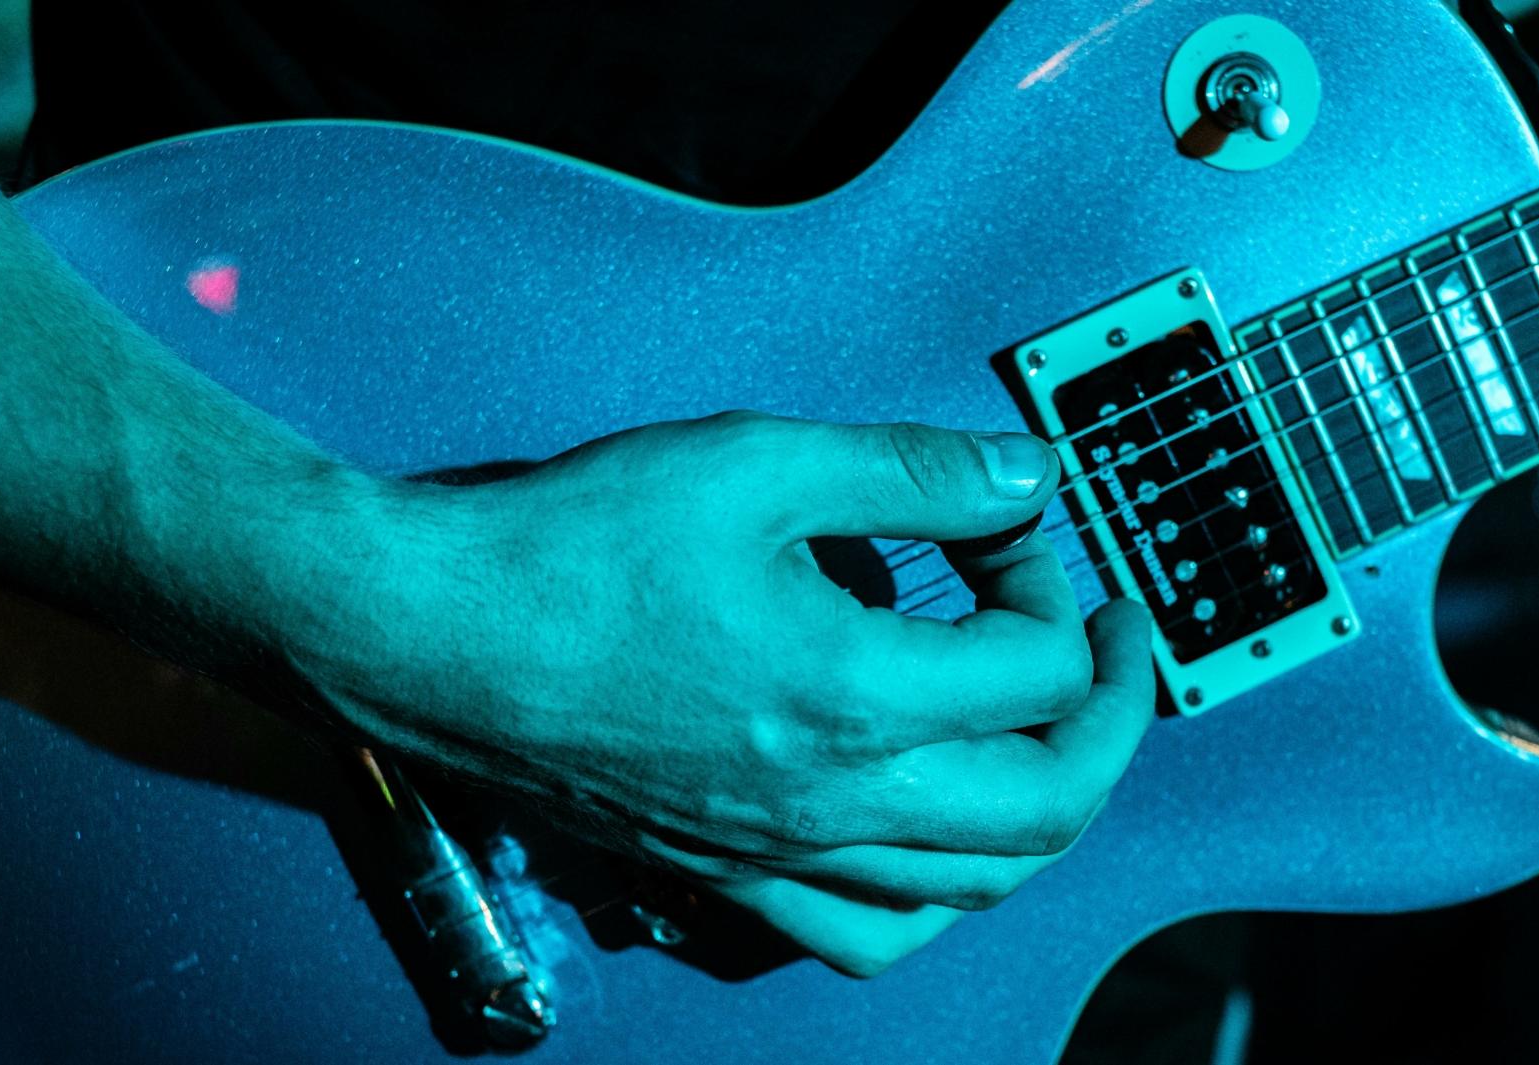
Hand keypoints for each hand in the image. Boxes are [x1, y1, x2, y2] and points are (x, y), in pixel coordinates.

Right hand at [293, 412, 1156, 974]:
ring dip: (1042, 812)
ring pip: (976, 887)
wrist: (426, 638)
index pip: (1040, 670)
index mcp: (857, 694)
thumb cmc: (574, 548)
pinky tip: (932, 838)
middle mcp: (835, 800)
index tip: (1016, 535)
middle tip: (1112, 647)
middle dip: (1110, 720)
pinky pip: (870, 935)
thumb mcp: (758, 463)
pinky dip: (937, 897)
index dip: (1056, 589)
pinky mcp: (729, 875)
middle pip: (1048, 804)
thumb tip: (1027, 475)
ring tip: (1043, 737)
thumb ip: (913, 473)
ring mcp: (782, 855)